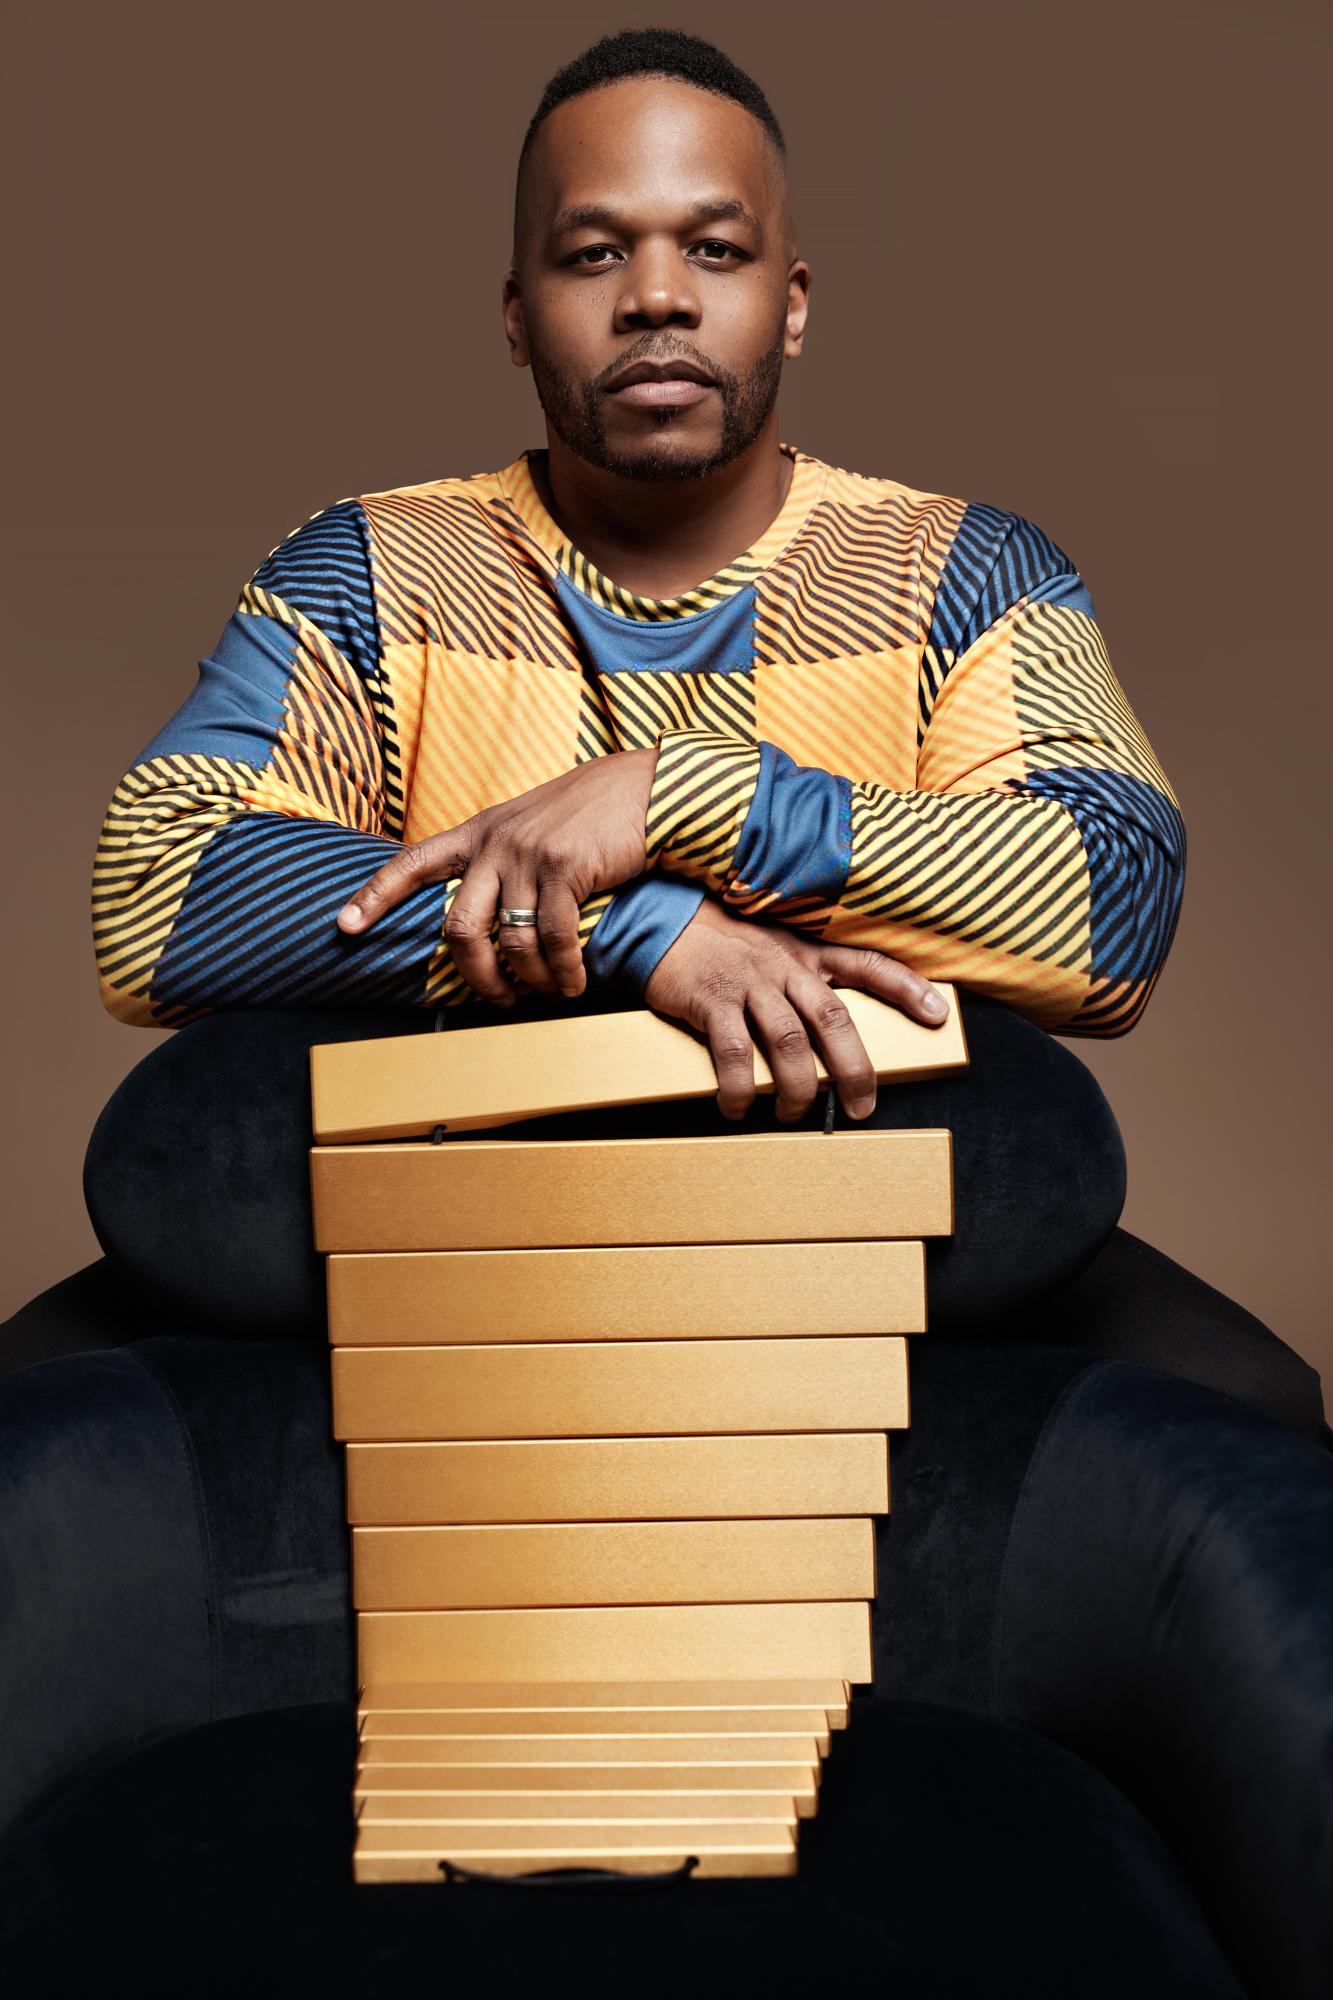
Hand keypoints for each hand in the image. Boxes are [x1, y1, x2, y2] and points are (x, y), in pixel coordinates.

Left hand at [335, 747, 658, 1004]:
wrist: (647, 785)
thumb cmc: (593, 813)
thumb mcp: (533, 824)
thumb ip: (503, 857)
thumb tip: (488, 908)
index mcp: (479, 832)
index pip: (411, 862)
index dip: (374, 896)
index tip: (343, 928)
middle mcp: (494, 842)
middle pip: (458, 928)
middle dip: (475, 977)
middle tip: (497, 999)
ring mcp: (528, 853)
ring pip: (508, 941)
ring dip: (529, 981)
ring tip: (547, 993)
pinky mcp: (565, 866)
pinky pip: (555, 938)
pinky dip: (564, 971)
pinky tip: (575, 983)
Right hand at [644, 896, 949, 1122]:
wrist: (658, 916)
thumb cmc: (716, 939)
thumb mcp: (769, 942)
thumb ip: (799, 972)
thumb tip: (825, 1024)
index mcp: (804, 951)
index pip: (867, 964)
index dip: (906, 988)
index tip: (939, 1013)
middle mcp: (784, 965)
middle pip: (834, 1020)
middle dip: (855, 1069)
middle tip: (864, 1106)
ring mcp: (748, 982)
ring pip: (789, 1043)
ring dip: (796, 1089)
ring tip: (793, 1114)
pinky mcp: (711, 999)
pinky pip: (733, 1053)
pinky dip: (739, 1089)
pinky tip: (736, 1108)